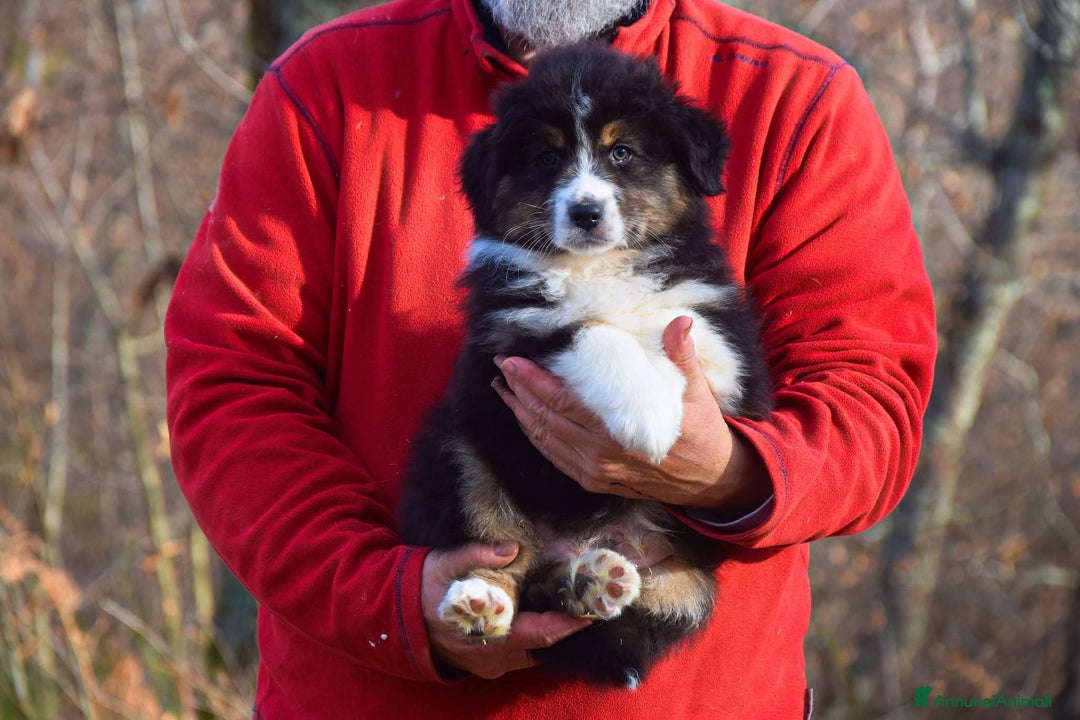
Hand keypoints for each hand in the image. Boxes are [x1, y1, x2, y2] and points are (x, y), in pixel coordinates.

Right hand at [421, 543, 592, 678]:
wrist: (391, 615)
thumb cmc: (422, 587)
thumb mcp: (445, 563)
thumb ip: (477, 554)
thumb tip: (512, 548)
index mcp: (489, 636)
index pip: (542, 633)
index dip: (570, 623)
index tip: (594, 611)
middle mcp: (493, 657)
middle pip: (543, 646)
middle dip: (566, 627)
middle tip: (588, 603)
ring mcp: (489, 664)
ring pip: (532, 653)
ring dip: (550, 632)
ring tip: (570, 607)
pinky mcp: (485, 663)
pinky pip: (520, 654)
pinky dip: (534, 637)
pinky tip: (544, 616)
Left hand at [492, 316, 768, 514]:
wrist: (711, 480)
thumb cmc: (702, 432)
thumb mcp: (697, 393)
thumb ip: (681, 356)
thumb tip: (680, 322)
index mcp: (619, 433)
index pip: (562, 403)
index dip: (533, 381)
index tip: (512, 361)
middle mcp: (600, 457)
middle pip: (545, 420)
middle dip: (518, 391)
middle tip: (501, 365)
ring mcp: (595, 473)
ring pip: (544, 441)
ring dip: (520, 414)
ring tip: (503, 388)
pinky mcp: (594, 482)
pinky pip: (555, 458)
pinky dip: (535, 437)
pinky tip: (525, 419)